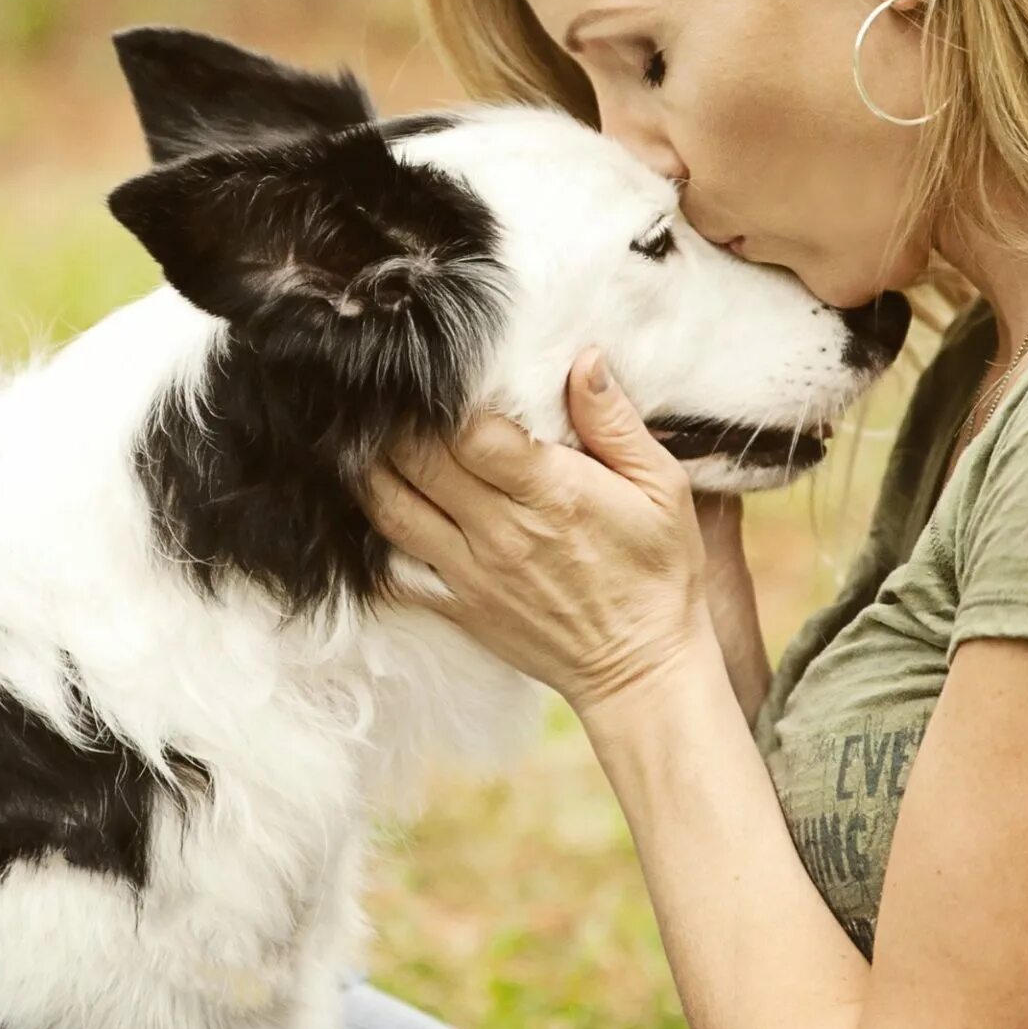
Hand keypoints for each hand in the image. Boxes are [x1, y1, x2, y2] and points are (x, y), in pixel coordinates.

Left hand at [361, 346, 718, 713]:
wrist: (643, 669)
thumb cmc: (659, 572)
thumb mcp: (662, 489)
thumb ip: (616, 422)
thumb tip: (585, 360)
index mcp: (550, 493)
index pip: (470, 432)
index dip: (445, 399)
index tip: (439, 375)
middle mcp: (501, 531)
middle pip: (419, 460)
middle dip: (396, 421)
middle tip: (388, 392)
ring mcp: (471, 572)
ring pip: (391, 507)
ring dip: (369, 467)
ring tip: (365, 435)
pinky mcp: (457, 605)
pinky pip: (393, 566)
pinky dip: (371, 533)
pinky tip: (373, 502)